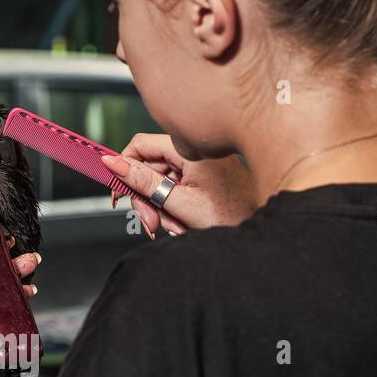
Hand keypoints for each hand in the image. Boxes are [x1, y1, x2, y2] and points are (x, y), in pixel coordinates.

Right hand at [102, 133, 257, 237]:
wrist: (262, 231)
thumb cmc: (231, 215)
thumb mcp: (178, 201)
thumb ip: (143, 182)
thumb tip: (114, 164)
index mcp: (189, 148)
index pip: (140, 145)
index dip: (124, 169)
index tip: (119, 191)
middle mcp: (195, 152)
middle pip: (151, 168)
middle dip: (147, 198)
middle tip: (150, 223)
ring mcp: (201, 164)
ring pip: (163, 182)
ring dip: (162, 208)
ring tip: (175, 227)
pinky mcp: (206, 176)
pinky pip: (178, 187)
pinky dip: (175, 207)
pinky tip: (184, 223)